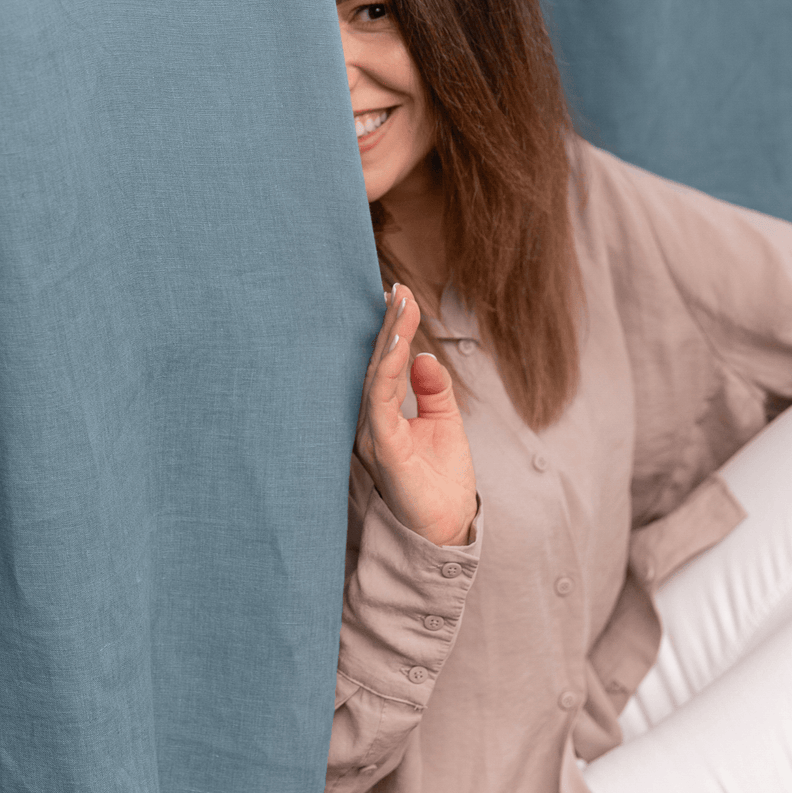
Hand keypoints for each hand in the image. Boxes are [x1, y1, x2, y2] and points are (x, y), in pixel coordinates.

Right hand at [354, 284, 477, 546]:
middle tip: (398, 290)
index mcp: (382, 413)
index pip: (384, 363)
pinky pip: (380, 399)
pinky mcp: (383, 446)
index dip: (390, 328)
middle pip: (376, 363)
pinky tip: (399, 344)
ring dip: (387, 339)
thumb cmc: (440, 480)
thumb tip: (423, 356)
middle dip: (387, 324)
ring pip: (375, 375)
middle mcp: (371, 419)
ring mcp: (373, 432)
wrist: (447, 528)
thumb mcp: (444, 424)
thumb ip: (432, 390)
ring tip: (400, 307)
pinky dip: (388, 368)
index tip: (400, 295)